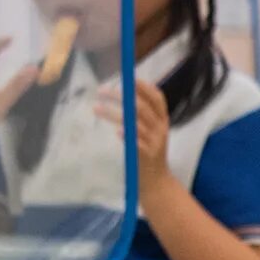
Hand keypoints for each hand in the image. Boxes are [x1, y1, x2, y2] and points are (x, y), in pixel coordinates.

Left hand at [96, 77, 174, 195]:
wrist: (156, 181)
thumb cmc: (149, 152)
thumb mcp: (151, 132)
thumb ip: (143, 117)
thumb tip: (125, 95)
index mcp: (163, 120)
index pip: (158, 98)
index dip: (144, 87)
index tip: (129, 78)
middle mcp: (161, 128)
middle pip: (141, 107)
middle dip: (120, 96)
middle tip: (102, 91)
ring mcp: (155, 142)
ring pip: (136, 122)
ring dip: (114, 113)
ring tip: (96, 108)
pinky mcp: (148, 155)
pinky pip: (138, 143)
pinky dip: (129, 136)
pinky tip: (118, 132)